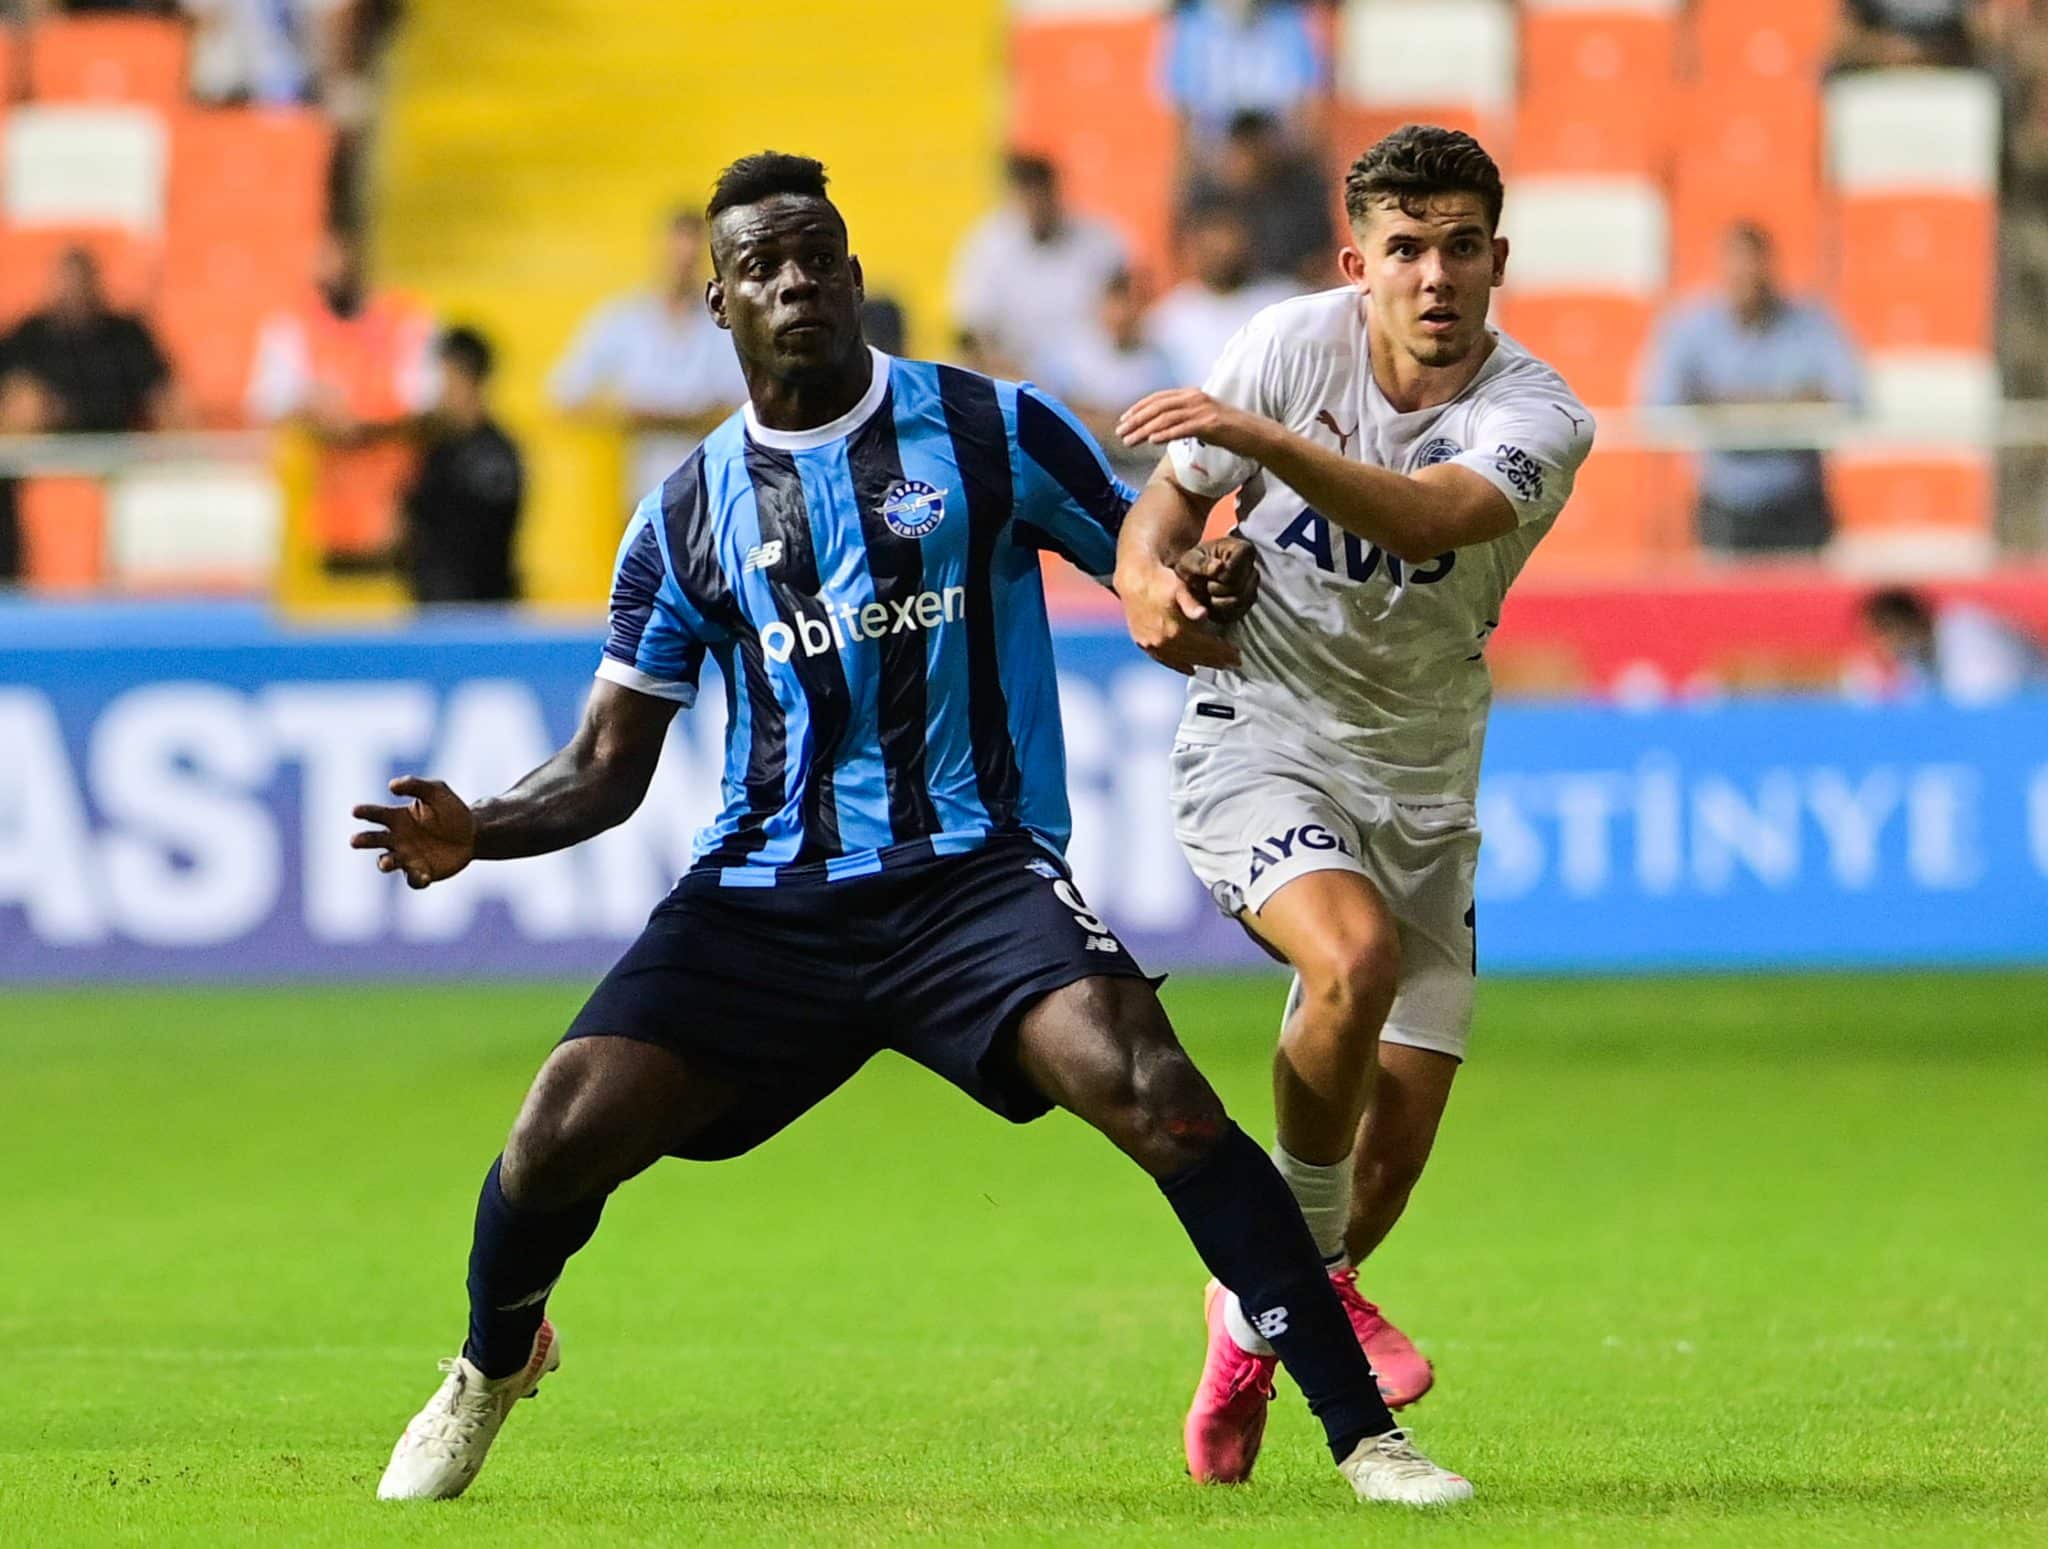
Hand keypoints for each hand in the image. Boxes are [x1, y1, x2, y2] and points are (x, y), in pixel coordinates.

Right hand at [350, 776, 476, 889]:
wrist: (473, 834)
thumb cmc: (450, 810)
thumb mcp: (437, 791)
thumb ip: (416, 785)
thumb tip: (392, 785)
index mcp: (396, 818)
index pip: (375, 814)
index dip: (364, 812)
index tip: (356, 811)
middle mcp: (396, 839)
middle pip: (373, 840)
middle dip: (363, 840)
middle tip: (354, 840)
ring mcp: (407, 857)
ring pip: (388, 862)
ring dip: (385, 863)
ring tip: (386, 862)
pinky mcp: (421, 873)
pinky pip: (414, 879)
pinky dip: (416, 879)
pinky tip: (424, 876)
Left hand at [1117, 389, 1266, 455]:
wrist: (1256, 435)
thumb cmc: (1229, 431)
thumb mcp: (1202, 421)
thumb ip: (1182, 420)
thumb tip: (1159, 431)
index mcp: (1192, 394)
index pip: (1158, 398)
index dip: (1138, 408)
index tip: (1123, 420)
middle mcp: (1195, 398)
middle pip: (1158, 407)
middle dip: (1136, 420)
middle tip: (1120, 433)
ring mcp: (1203, 410)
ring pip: (1166, 418)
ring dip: (1144, 430)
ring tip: (1130, 441)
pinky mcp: (1211, 424)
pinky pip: (1183, 428)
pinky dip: (1165, 434)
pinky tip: (1151, 441)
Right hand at [1117, 557, 1240, 675]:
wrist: (1133, 579)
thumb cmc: (1160, 580)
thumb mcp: (1179, 587)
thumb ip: (1191, 603)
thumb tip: (1202, 615)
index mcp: (1175, 630)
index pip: (1206, 646)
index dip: (1223, 652)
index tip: (1237, 655)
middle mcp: (1163, 642)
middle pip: (1196, 656)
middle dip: (1216, 660)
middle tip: (1233, 663)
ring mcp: (1152, 645)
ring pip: (1182, 661)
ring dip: (1201, 664)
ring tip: (1217, 665)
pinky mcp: (1144, 644)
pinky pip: (1165, 660)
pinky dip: (1179, 665)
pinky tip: (1190, 669)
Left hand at [1175, 535, 1258, 625]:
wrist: (1196, 573)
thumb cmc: (1194, 563)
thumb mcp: (1190, 560)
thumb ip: (1201, 564)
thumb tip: (1218, 567)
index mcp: (1243, 549)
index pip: (1233, 572)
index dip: (1218, 577)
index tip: (1209, 573)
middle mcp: (1253, 567)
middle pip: (1237, 589)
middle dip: (1216, 590)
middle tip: (1205, 583)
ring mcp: (1253, 586)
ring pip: (1239, 603)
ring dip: (1217, 602)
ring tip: (1209, 591)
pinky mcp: (1249, 602)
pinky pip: (1238, 614)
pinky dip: (1221, 612)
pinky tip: (1212, 602)